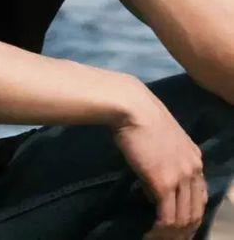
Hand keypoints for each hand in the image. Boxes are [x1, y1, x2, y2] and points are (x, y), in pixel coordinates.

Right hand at [112, 82, 207, 238]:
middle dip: (184, 231)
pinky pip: (167, 217)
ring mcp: (180, 177)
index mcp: (194, 157)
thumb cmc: (140, 117)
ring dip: (170, 235)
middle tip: (168, 239)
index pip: (201, 196)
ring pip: (183, 218)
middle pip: (196, 211)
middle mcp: (193, 169)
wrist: (132, 107)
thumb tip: (153, 188)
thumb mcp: (161, 140)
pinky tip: (150, 234)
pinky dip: (159, 231)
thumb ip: (164, 162)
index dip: (190, 214)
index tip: (177, 226)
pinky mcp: (163, 183)